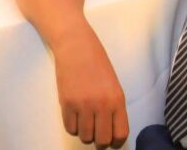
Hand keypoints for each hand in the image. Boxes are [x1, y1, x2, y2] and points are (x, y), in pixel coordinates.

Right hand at [53, 26, 128, 148]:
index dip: (116, 143)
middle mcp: (101, 105)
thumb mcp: (113, 85)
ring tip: (85, 121)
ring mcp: (83, 105)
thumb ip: (113, 107)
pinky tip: (75, 116)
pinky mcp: (66, 104)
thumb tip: (110, 131)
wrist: (76, 47)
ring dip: (85, 133)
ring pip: (85, 137)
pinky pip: (70, 129)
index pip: (120, 134)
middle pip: (102, 141)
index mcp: (117, 100)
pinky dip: (73, 127)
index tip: (112, 141)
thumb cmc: (97, 64)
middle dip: (100, 141)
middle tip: (97, 134)